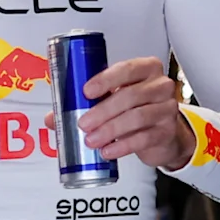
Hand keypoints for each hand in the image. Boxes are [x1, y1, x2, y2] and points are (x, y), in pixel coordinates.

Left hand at [79, 54, 192, 170]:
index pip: (127, 69)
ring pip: (137, 117)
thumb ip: (86, 104)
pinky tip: (108, 151)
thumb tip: (52, 118)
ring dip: (110, 130)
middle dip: (103, 111)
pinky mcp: (166, 132)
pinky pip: (144, 138)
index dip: (106, 80)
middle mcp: (160, 85)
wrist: (163, 133)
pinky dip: (122, 146)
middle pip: (130, 96)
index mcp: (145, 69)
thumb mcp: (114, 99)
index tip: (87, 92)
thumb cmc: (136, 109)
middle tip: (83, 124)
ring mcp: (166, 109)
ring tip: (92, 140)